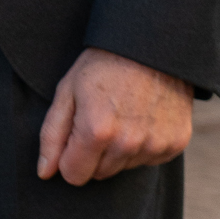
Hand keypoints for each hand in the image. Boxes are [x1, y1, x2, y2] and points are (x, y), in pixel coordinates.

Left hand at [37, 47, 192, 185]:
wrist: (151, 43)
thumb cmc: (103, 64)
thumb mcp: (68, 90)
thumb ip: (52, 135)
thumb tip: (44, 173)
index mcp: (96, 131)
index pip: (73, 176)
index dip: (69, 155)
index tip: (75, 132)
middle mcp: (127, 144)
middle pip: (99, 174)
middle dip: (93, 153)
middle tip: (100, 116)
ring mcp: (155, 145)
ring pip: (123, 168)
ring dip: (118, 149)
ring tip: (122, 113)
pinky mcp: (175, 144)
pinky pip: (149, 160)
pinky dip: (143, 144)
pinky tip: (142, 116)